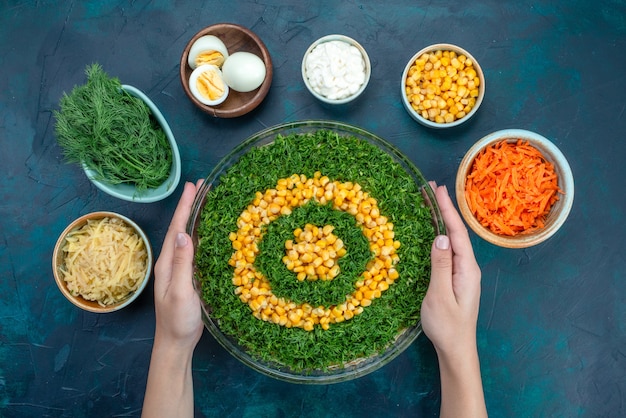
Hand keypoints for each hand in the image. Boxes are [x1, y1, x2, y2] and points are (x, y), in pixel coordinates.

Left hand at [153, 180, 203, 350]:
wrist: (175, 343)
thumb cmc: (177, 320)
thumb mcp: (181, 292)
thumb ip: (181, 263)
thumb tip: (183, 234)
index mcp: (167, 262)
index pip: (177, 228)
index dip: (185, 207)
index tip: (193, 187)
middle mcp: (171, 261)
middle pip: (181, 228)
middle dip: (190, 206)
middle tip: (201, 186)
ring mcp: (180, 269)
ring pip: (188, 237)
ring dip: (196, 218)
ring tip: (205, 200)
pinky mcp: (189, 276)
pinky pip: (195, 249)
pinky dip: (201, 234)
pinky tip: (209, 231)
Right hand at [420, 182, 486, 417]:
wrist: (456, 351)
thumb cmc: (447, 325)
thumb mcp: (440, 295)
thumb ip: (440, 266)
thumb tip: (440, 238)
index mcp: (467, 269)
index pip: (457, 233)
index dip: (447, 210)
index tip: (438, 190)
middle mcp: (468, 268)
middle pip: (457, 234)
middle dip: (445, 210)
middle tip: (432, 189)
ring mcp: (463, 274)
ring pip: (453, 242)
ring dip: (443, 222)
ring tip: (431, 204)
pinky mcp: (456, 280)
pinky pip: (448, 252)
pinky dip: (440, 238)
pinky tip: (433, 234)